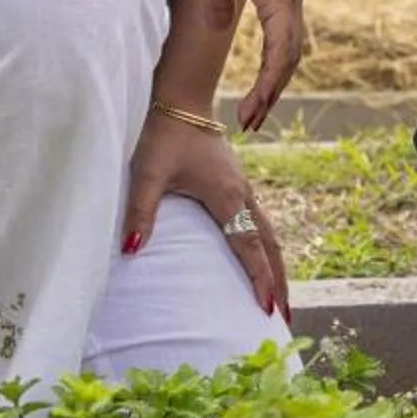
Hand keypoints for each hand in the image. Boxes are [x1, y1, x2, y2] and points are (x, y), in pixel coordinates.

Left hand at [123, 108, 287, 319]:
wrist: (180, 100)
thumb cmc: (163, 135)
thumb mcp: (147, 174)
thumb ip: (140, 213)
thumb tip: (131, 252)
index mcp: (226, 196)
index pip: (249, 246)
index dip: (259, 278)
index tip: (267, 309)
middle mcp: (242, 195)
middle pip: (270, 245)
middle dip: (279, 282)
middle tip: (285, 318)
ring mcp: (243, 189)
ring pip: (269, 234)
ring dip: (277, 266)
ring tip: (281, 297)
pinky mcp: (237, 185)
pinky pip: (260, 223)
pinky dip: (267, 248)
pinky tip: (261, 259)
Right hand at [194, 0, 307, 131]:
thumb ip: (220, 0)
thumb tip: (219, 24)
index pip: (280, 42)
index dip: (269, 73)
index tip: (254, 100)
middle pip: (288, 57)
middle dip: (272, 92)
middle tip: (254, 120)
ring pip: (286, 58)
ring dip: (271, 92)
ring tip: (252, 119)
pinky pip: (280, 47)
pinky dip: (272, 76)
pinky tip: (261, 97)